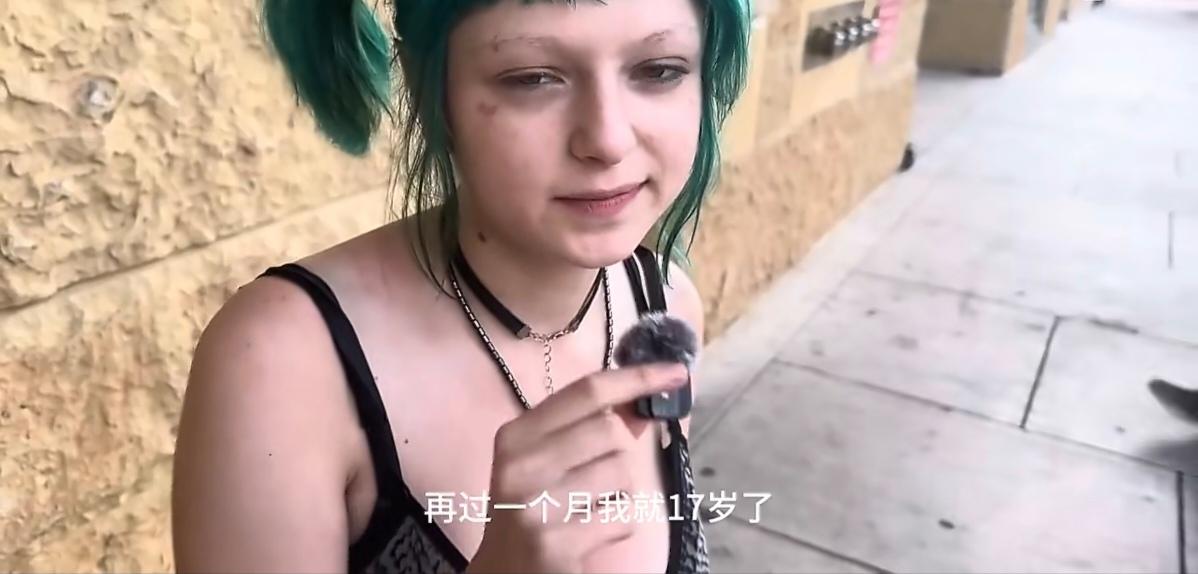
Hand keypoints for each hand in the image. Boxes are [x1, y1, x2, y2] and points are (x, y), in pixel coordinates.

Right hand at [465, 363, 689, 572]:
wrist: (504, 572)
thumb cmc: (532, 508)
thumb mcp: (547, 461)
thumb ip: (590, 428)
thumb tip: (642, 403)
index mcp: (517, 434)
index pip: (588, 390)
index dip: (637, 378)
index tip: (677, 372)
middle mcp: (520, 464)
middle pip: (611, 430)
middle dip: (620, 453)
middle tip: (594, 478)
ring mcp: (536, 505)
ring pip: (623, 474)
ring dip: (619, 494)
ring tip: (587, 509)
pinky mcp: (556, 544)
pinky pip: (622, 517)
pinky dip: (617, 525)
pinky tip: (590, 533)